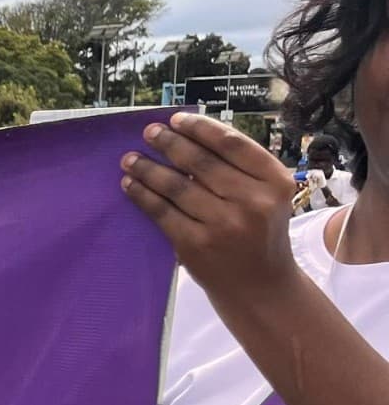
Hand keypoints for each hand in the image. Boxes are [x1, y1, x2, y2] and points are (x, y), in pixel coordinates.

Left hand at [121, 113, 297, 294]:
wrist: (260, 285)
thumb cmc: (260, 232)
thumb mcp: (268, 195)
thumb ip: (241, 168)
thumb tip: (191, 135)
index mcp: (275, 181)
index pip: (232, 144)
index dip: (200, 128)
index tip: (177, 119)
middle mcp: (252, 201)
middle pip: (200, 163)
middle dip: (169, 143)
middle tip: (149, 132)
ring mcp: (223, 224)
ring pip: (176, 187)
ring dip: (148, 168)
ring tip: (129, 158)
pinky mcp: (196, 244)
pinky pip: (162, 212)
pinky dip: (142, 195)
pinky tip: (130, 184)